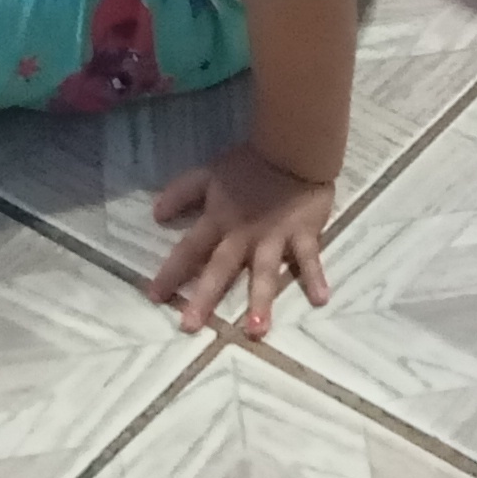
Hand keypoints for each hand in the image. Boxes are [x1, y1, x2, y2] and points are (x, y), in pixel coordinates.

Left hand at [148, 140, 333, 336]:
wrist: (293, 146)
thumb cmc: (250, 163)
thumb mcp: (210, 173)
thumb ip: (183, 192)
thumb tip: (156, 214)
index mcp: (220, 220)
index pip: (189, 249)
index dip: (171, 272)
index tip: (155, 297)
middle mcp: (244, 235)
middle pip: (221, 268)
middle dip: (205, 297)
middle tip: (190, 327)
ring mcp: (275, 237)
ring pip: (265, 272)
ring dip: (261, 300)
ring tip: (257, 330)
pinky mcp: (304, 234)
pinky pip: (310, 259)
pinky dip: (316, 277)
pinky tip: (322, 299)